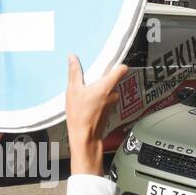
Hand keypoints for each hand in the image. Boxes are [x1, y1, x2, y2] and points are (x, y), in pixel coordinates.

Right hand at [65, 54, 127, 175]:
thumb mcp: (73, 90)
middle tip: (91, 78)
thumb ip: (74, 72)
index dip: (117, 64)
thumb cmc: (80, 116)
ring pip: (110, 89)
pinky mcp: (109, 110)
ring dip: (100, 88)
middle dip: (103, 77)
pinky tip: (88, 101)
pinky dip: (99, 97)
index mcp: (107, 86)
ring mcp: (113, 103)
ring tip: (87, 90)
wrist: (85, 137)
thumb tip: (73, 58)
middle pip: (114, 78)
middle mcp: (113, 94)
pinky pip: (107, 98)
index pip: (122, 69)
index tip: (110, 62)